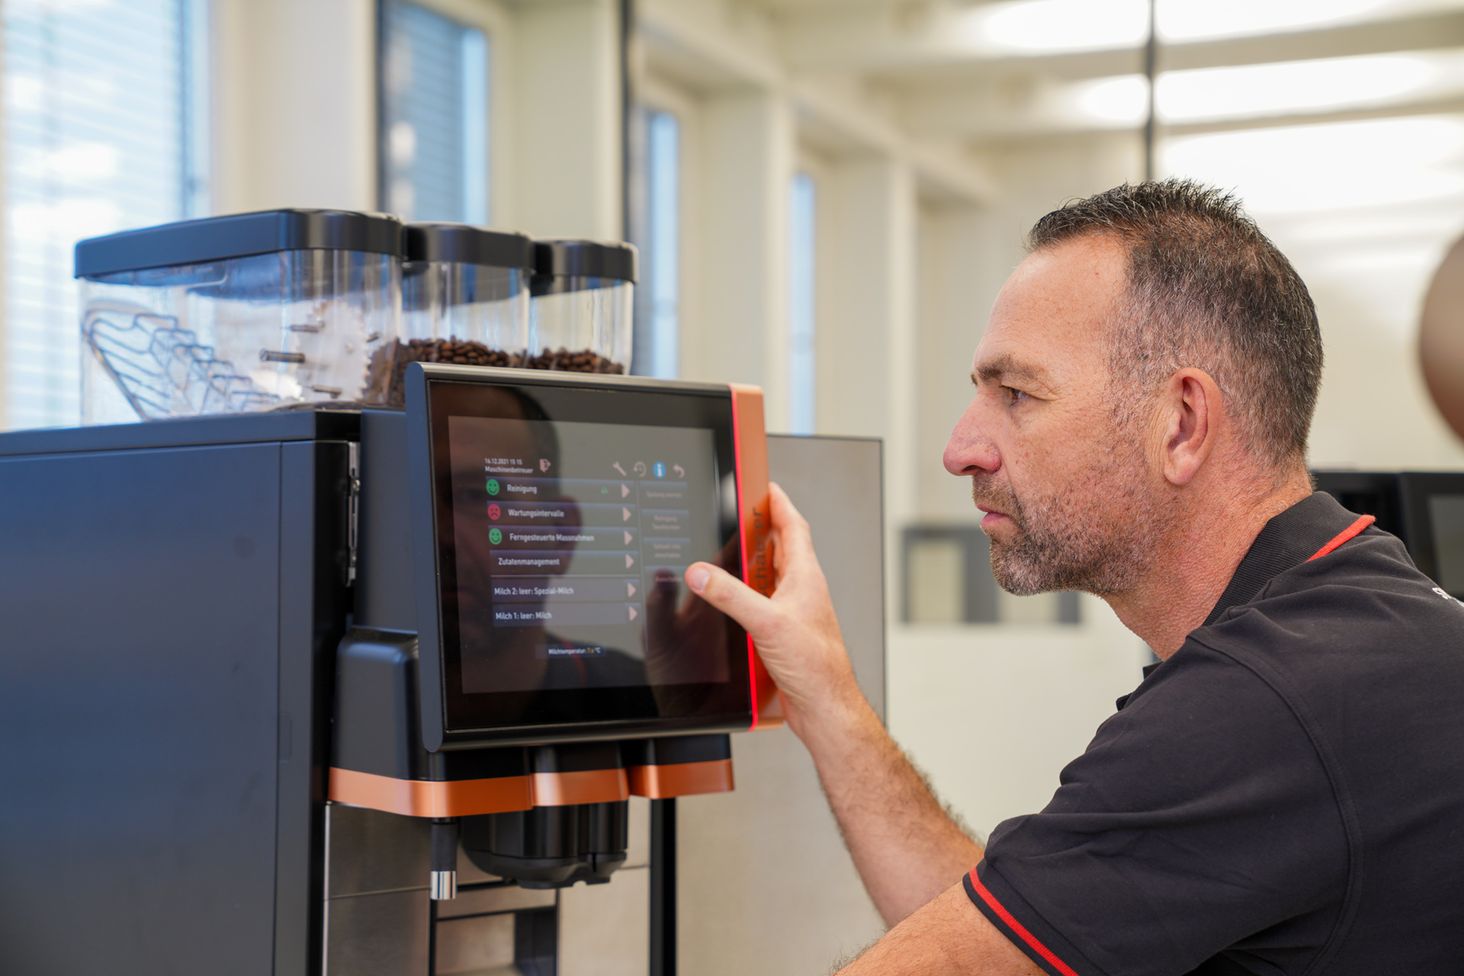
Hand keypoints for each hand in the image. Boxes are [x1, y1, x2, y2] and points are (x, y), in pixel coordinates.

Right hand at [685, 482, 860, 737]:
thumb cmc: (815, 664)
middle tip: (741, 516)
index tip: (766, 487)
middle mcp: (802, 591)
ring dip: (753, 564)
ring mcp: (794, 612)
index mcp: (805, 577)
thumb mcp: (766, 622)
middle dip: (762, 530)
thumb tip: (702, 572)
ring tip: (731, 554)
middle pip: (782, 548)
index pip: (794, 527)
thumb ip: (731, 595)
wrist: (824, 705)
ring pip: (772, 576)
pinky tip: (733, 602)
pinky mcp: (785, 633)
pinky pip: (764, 603)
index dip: (779, 504)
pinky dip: (748, 595)